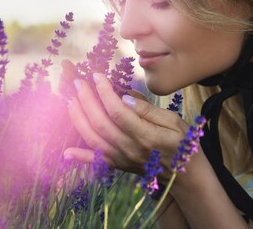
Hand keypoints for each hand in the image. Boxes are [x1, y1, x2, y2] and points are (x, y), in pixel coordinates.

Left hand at [64, 72, 189, 177]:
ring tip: (70, 99)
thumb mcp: (174, 121)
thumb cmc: (183, 143)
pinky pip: (95, 161)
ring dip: (78, 118)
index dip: (104, 92)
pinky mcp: (118, 166)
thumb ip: (148, 110)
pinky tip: (66, 152)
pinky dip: (80, 157)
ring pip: (93, 139)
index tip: (97, 76)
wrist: (185, 177)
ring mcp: (122, 159)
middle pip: (101, 123)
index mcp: (147, 135)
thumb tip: (125, 97)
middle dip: (86, 99)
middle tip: (78, 82)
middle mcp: (130, 149)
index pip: (118, 112)